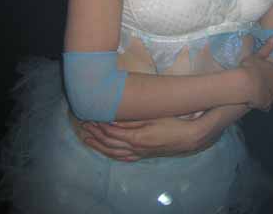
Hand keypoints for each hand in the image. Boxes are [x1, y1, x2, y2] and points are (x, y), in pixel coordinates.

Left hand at [80, 116, 204, 161]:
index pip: (111, 132)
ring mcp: (139, 153)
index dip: (98, 125)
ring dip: (99, 145)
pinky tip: (107, 150)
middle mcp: (135, 148)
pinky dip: (112, 154)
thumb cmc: (173, 123)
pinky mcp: (144, 154)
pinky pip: (124, 157)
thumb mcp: (152, 117)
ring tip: (87, 137)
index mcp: (137, 138)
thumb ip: (133, 119)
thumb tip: (113, 118)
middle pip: (109, 143)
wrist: (190, 138)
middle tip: (82, 125)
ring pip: (114, 152)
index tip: (88, 115)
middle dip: (94, 134)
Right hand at [240, 36, 272, 110]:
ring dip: (271, 96)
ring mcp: (272, 95)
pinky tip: (258, 103)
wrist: (245, 84)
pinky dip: (264, 104)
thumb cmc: (250, 67)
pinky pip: (267, 106)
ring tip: (264, 95)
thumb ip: (266, 48)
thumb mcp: (256, 55)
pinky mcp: (266, 104)